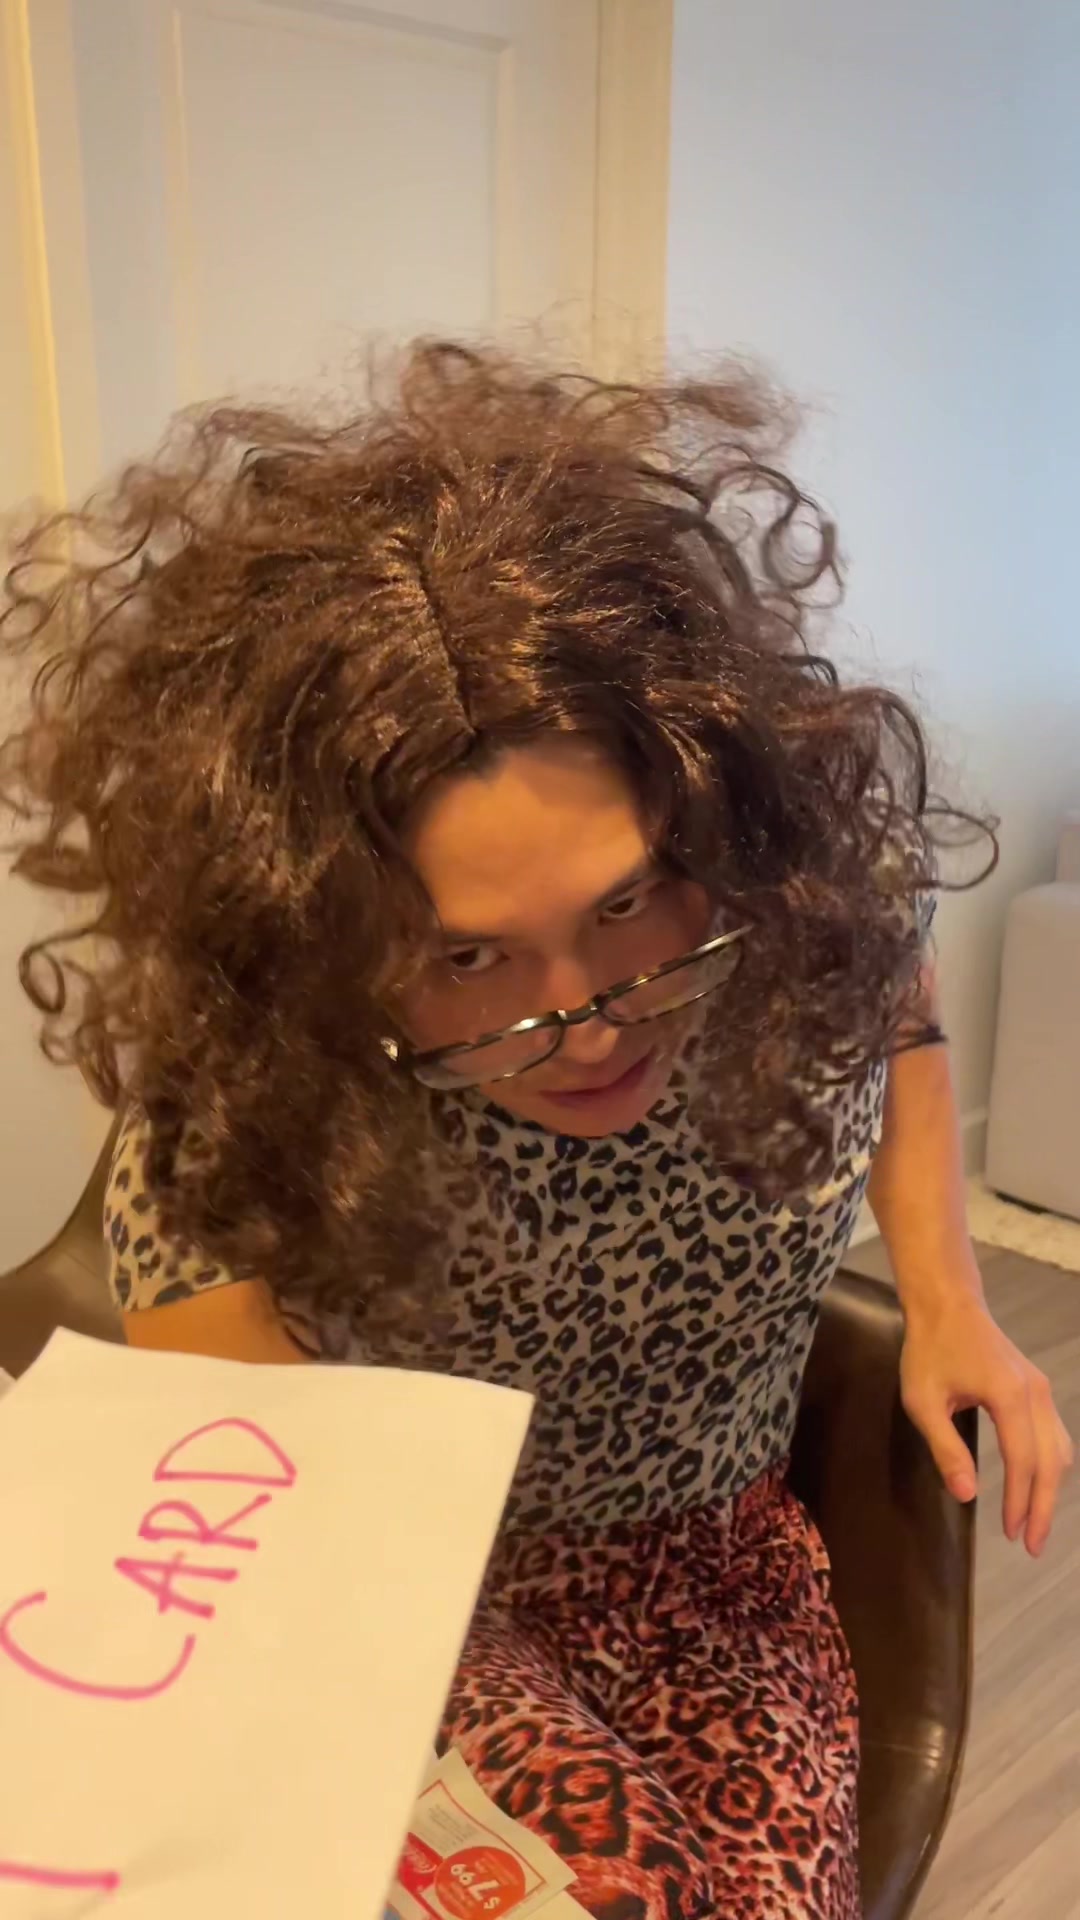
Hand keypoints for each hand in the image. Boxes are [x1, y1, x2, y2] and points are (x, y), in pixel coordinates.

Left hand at [900, 1293, 1073, 1555]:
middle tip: (1032, 1545)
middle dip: (1043, 1507)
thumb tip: (967, 1494)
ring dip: (1050, 1488)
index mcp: (1009, 1397)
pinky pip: (1054, 1433)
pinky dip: (1050, 1464)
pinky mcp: (1037, 1387)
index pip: (1022, 1461)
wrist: (947, 1304)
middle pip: (1050, 1461)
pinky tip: (1038, 1484)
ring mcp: (1041, 1388)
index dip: (1018, 1501)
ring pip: (1059, 1449)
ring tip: (1035, 1522)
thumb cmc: (929, 1349)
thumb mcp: (924, 1401)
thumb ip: (946, 1448)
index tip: (1010, 1533)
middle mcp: (1035, 1394)